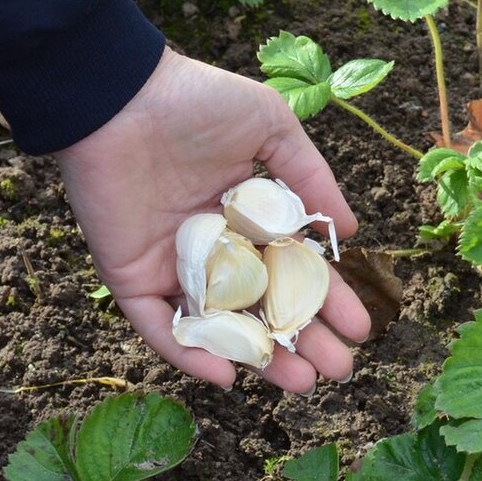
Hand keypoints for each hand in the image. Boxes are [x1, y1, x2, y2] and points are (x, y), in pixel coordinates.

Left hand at [55, 47, 370, 391]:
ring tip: (301, 384)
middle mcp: (213, 250)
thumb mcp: (271, 127)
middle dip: (303, 341)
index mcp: (246, 218)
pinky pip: (161, 327)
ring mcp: (173, 268)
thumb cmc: (196, 102)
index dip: (328, 301)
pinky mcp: (132, 278)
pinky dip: (189, 354)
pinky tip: (227, 377)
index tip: (360, 327)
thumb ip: (311, 179)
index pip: (293, 272)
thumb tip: (351, 233)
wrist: (121, 97)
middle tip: (338, 369)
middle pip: (264, 309)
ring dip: (258, 360)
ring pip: (220, 327)